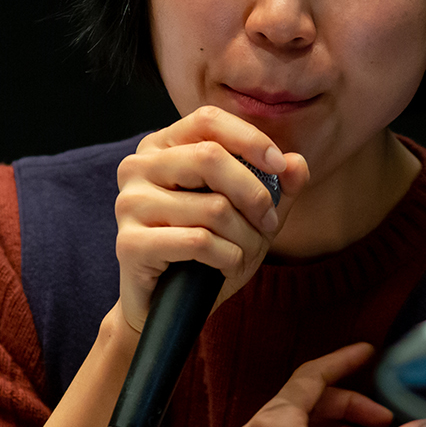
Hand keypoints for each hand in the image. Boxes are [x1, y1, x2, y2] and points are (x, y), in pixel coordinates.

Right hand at [114, 105, 309, 331]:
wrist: (164, 306)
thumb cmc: (204, 254)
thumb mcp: (249, 216)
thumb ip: (275, 187)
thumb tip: (297, 163)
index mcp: (161, 147)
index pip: (207, 120)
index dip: (250, 139)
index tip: (279, 166)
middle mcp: (137, 167)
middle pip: (211, 158)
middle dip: (254, 194)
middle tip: (269, 222)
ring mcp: (129, 204)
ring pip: (212, 207)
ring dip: (244, 236)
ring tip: (245, 252)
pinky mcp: (129, 243)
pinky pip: (198, 242)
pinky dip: (227, 257)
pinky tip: (226, 266)